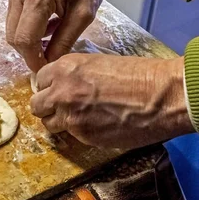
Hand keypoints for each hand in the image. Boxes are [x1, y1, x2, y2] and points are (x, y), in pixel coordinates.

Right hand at [6, 0, 126, 71]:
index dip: (34, 59)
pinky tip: (47, 29)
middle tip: (49, 58)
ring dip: (28, 42)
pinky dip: (27, 30)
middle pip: (13, 37)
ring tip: (51, 43)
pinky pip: (15, 19)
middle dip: (29, 53)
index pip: (25, 39)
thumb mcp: (84, 14)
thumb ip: (65, 40)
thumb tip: (51, 63)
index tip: (46, 70)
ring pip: (12, 30)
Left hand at [30, 54, 193, 148]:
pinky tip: (94, 126)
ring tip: (78, 119)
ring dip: (59, 122)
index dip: (50, 86)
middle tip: (64, 107)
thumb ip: (76, 75)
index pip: (40, 79)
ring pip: (47, 123)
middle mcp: (62, 91)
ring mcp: (70, 116)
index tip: (58, 90)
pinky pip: (69, 136)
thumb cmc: (139, 75)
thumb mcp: (100, 63)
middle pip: (37, 104)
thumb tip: (65, 86)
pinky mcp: (83, 136)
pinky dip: (77, 133)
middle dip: (48, 106)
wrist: (162, 96)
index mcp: (66, 68)